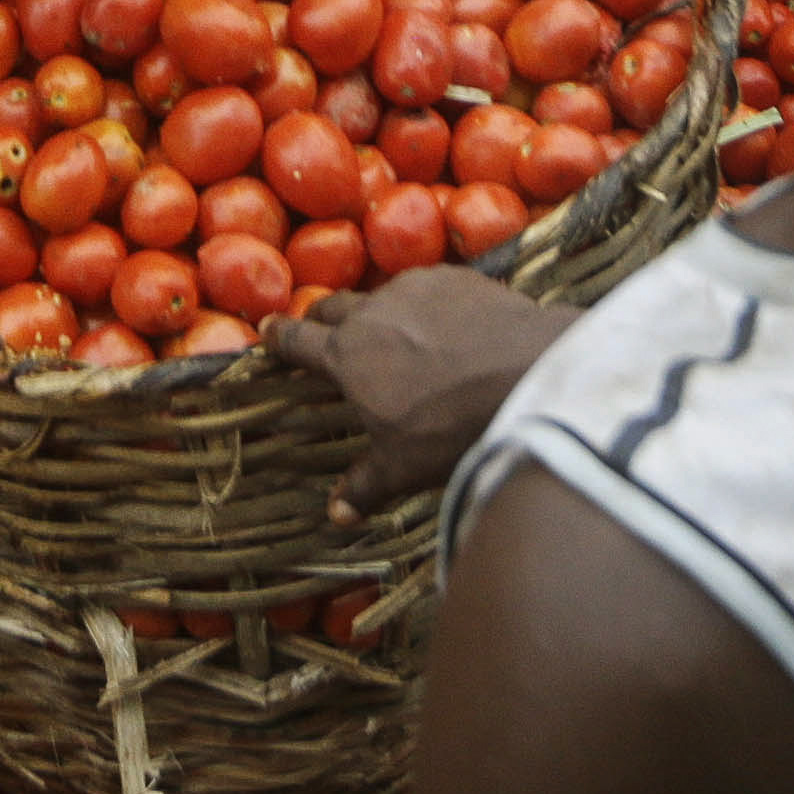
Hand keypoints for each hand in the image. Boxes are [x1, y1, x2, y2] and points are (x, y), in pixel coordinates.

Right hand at [265, 269, 563, 522]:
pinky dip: (425, 303)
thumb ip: (366, 485)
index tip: (266, 331)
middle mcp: (373, 311)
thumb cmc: (453, 427)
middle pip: (332, 306)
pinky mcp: (458, 277)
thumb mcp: (404, 466)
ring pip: (382, 293)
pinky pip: (428, 286)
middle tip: (319, 330)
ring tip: (391, 331)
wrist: (527, 374)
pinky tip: (445, 323)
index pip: (298, 340)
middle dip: (321, 318)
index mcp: (347, 355)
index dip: (279, 337)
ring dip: (378, 310)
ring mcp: (416, 288)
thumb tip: (336, 515)